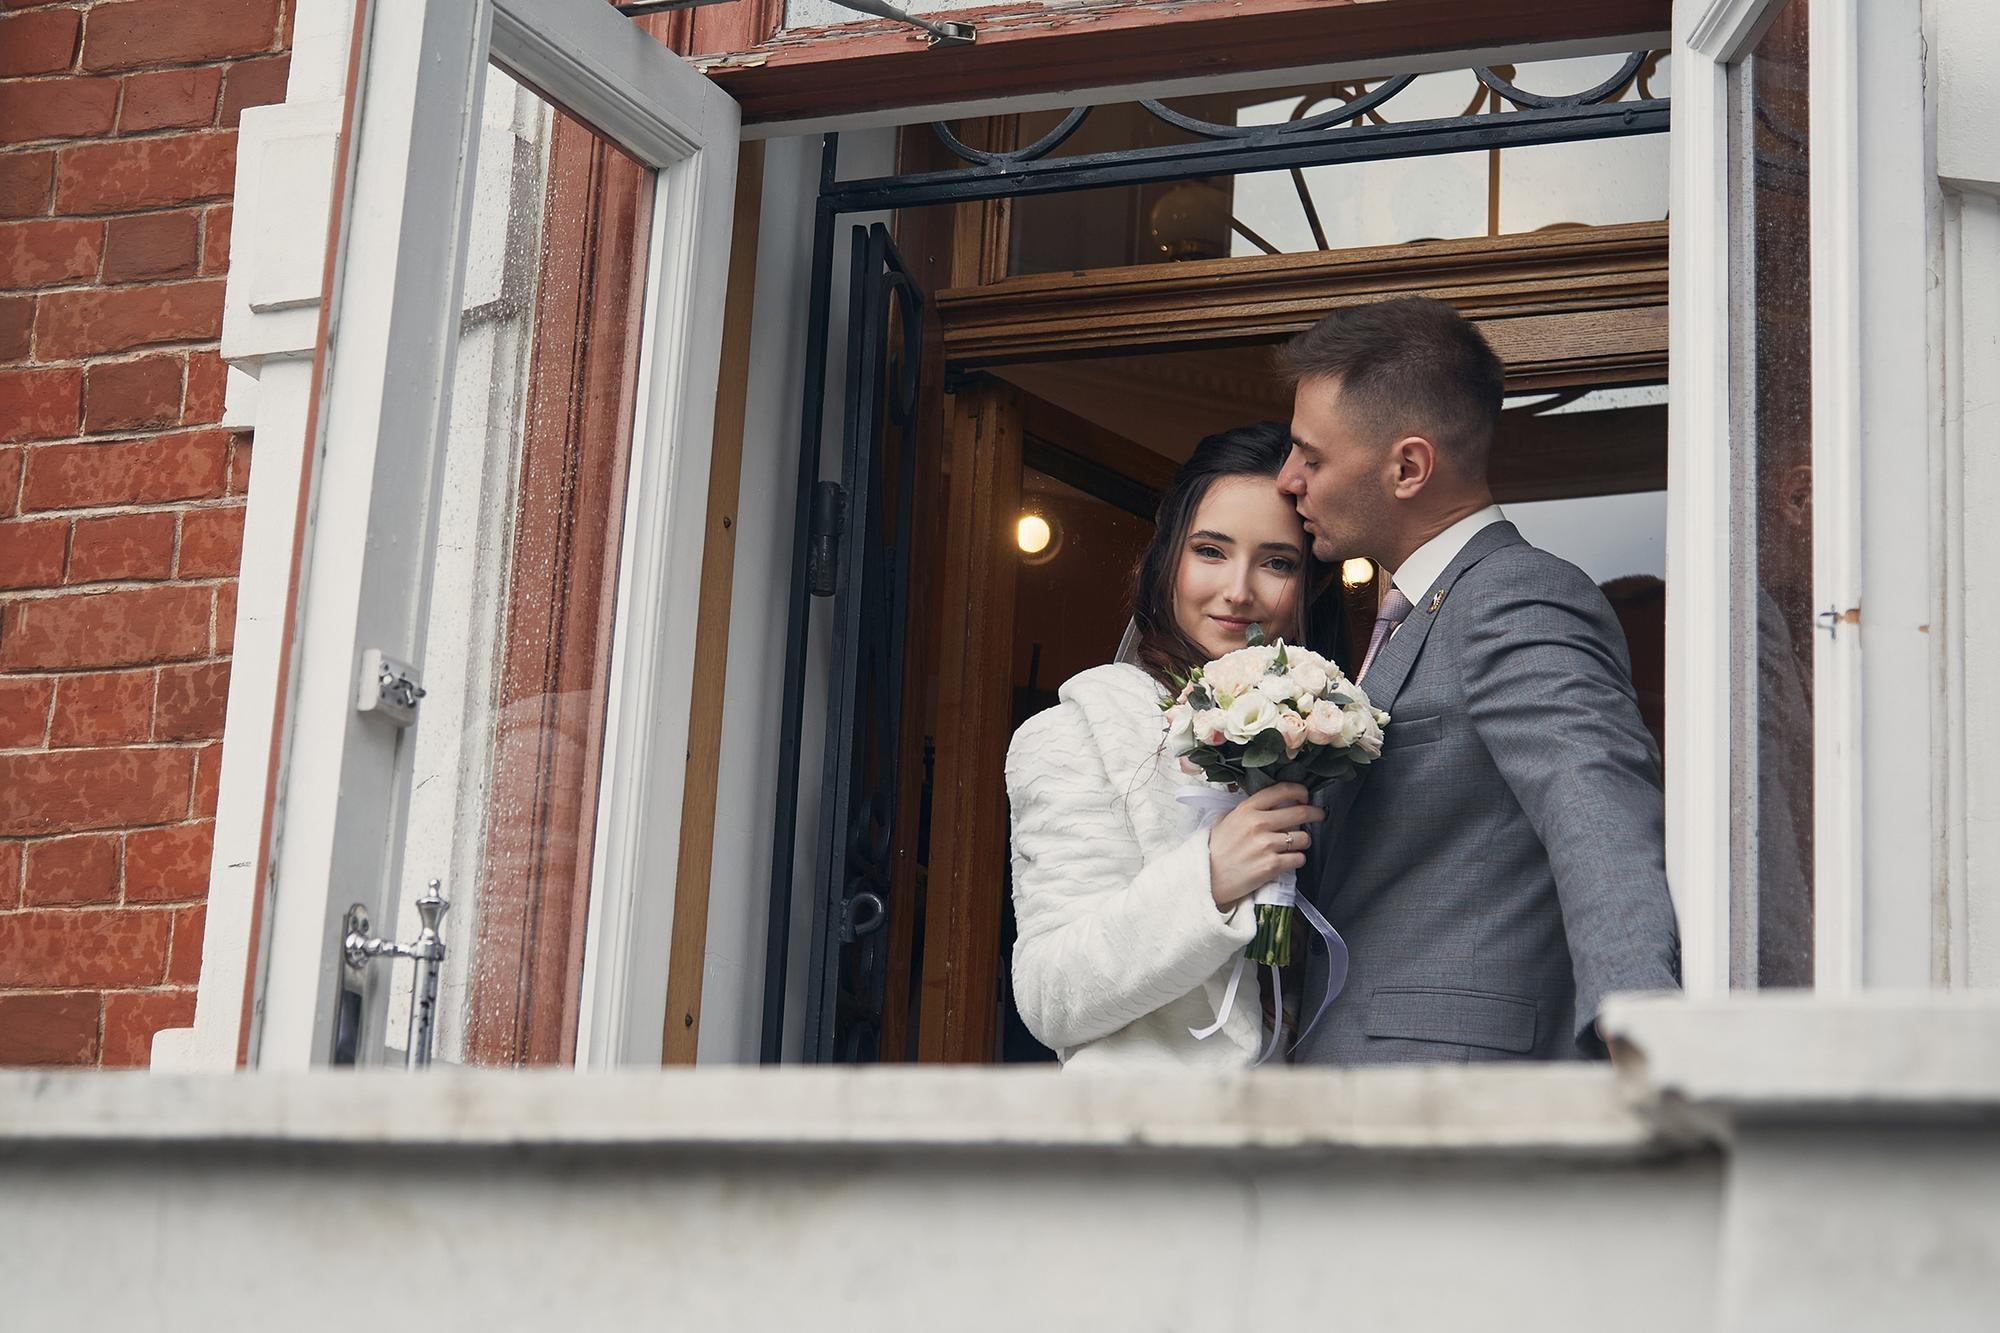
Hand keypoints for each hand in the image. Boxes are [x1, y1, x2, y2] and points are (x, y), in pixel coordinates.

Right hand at [1207, 783, 1322, 909]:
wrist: (1205, 878)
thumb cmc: (1214, 851)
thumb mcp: (1226, 821)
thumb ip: (1248, 811)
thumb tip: (1270, 803)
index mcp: (1247, 809)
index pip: (1281, 790)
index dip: (1300, 791)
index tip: (1305, 796)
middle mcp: (1258, 824)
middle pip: (1300, 812)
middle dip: (1315, 814)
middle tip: (1318, 816)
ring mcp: (1266, 845)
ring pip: (1303, 838)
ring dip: (1303, 841)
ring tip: (1294, 845)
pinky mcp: (1272, 866)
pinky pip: (1299, 859)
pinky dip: (1297, 860)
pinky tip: (1287, 861)